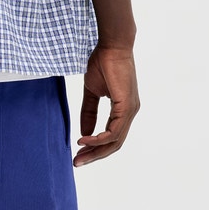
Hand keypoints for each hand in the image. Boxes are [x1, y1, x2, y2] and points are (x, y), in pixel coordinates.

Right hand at [74, 44, 138, 165]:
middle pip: (114, 144)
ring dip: (95, 150)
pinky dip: (98, 138)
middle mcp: (130, 113)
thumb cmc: (103, 64)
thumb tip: (84, 133)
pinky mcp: (126, 106)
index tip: (79, 153)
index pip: (111, 137)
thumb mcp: (92, 92)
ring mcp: (130, 110)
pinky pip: (113, 131)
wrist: (111, 46)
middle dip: (95, 155)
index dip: (95, 148)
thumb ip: (88, 112)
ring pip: (115, 141)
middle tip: (77, 163)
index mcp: (123, 110)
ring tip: (79, 154)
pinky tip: (84, 139)